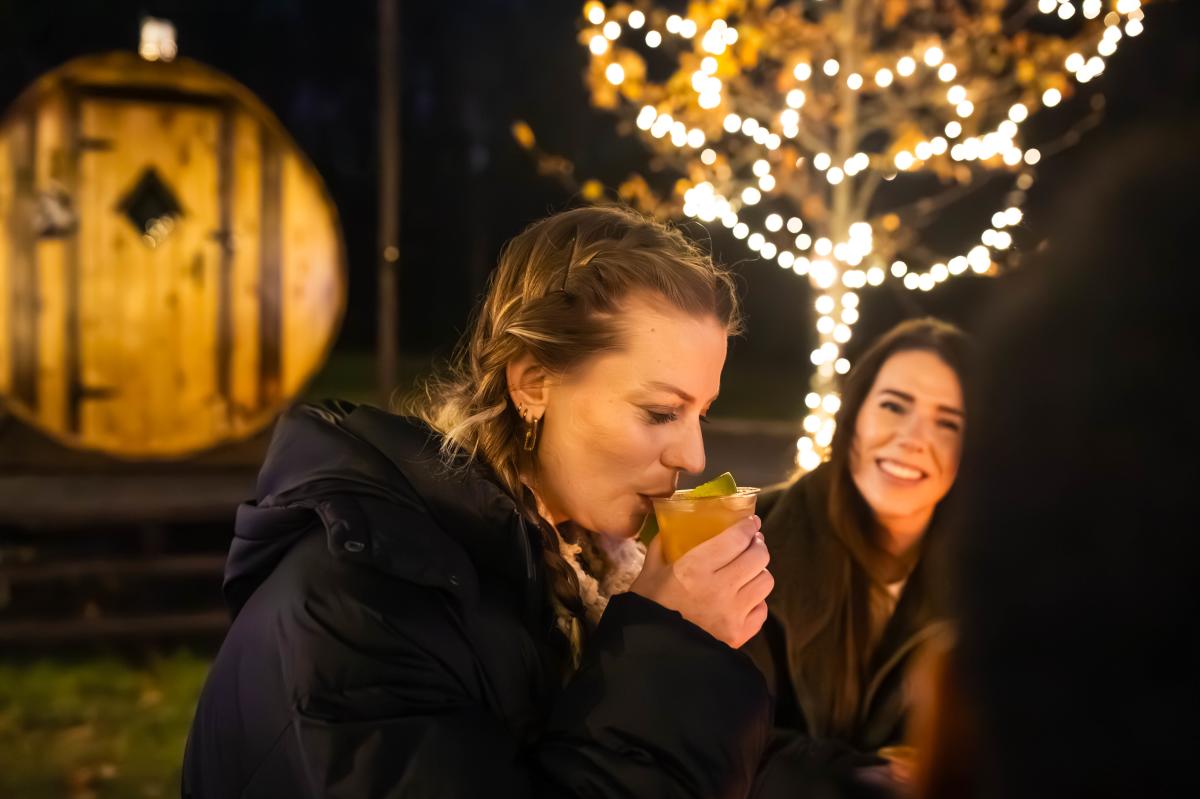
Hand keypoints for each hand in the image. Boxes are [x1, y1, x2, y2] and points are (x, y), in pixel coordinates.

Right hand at [629, 515, 772, 647]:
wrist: (650, 655)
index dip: (748, 527)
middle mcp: (720, 588)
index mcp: (695, 568)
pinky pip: (761, 610)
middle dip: (757, 546)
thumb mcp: (648, 573)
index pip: (736, 538)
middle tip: (752, 543)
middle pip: (758, 557)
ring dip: (758, 572)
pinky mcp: (740, 635)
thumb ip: (661, 548)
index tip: (751, 522)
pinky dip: (756, 601)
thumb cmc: (647, 609)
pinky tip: (744, 599)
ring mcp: (733, 613)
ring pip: (765, 581)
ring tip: (749, 570)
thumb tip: (671, 529)